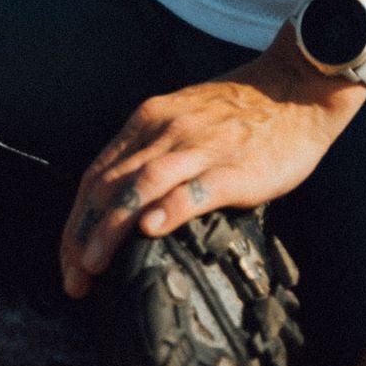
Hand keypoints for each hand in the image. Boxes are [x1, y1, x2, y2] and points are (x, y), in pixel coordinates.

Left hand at [58, 37, 364, 298]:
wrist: (297, 87)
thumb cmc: (243, 110)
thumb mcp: (184, 118)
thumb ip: (155, 152)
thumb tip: (128, 204)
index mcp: (150, 120)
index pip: (97, 175)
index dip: (76, 221)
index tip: (68, 260)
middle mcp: (166, 130)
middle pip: (109, 185)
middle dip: (83, 235)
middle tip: (73, 278)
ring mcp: (200, 147)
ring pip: (140, 186)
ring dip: (111, 228)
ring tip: (94, 265)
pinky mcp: (234, 166)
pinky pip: (194, 188)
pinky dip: (168, 209)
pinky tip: (151, 230)